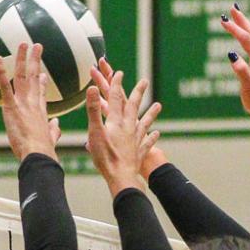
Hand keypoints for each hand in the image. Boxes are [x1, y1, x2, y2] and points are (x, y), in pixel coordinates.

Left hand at [0, 43, 60, 163]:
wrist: (38, 153)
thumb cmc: (44, 150)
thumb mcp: (51, 139)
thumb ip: (54, 131)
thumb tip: (57, 125)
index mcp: (41, 111)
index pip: (41, 92)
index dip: (42, 82)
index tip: (43, 74)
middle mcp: (33, 102)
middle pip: (35, 76)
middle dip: (36, 60)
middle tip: (36, 46)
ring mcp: (23, 103)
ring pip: (23, 75)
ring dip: (23, 58)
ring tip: (23, 44)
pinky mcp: (12, 106)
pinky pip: (5, 86)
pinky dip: (2, 72)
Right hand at [84, 62, 160, 195]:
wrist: (121, 177)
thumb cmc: (106, 156)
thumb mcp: (95, 132)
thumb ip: (93, 110)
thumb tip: (91, 88)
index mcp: (116, 122)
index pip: (116, 99)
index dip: (116, 84)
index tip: (119, 72)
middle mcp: (128, 128)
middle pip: (133, 107)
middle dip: (138, 93)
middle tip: (144, 81)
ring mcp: (135, 140)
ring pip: (144, 122)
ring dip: (151, 113)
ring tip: (158, 105)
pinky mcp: (139, 152)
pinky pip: (147, 142)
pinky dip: (152, 136)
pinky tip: (157, 133)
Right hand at [220, 5, 249, 137]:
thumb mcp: (247, 86)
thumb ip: (240, 70)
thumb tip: (231, 55)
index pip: (246, 39)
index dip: (234, 29)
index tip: (223, 20)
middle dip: (242, 20)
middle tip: (233, 6)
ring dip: (246, 26)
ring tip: (237, 16)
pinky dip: (249, 37)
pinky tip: (245, 37)